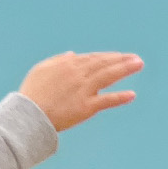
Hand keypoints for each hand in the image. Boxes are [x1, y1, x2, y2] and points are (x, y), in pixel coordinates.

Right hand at [19, 51, 142, 131]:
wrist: (29, 114)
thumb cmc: (32, 93)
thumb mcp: (41, 70)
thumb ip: (58, 60)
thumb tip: (73, 54)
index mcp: (68, 65)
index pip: (92, 58)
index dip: (107, 57)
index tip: (119, 56)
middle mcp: (78, 74)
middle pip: (104, 64)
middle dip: (121, 60)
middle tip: (136, 58)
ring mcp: (84, 90)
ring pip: (109, 76)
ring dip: (125, 69)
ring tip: (139, 64)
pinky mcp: (86, 107)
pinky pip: (107, 100)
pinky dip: (120, 97)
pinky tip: (132, 94)